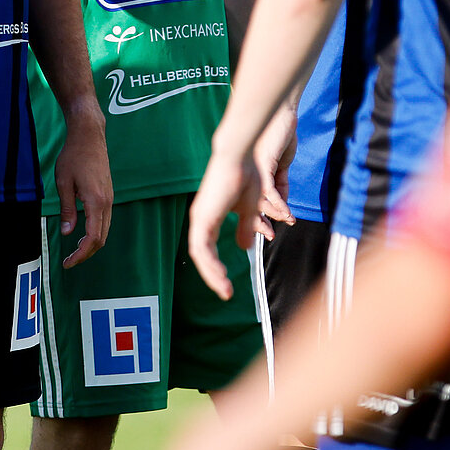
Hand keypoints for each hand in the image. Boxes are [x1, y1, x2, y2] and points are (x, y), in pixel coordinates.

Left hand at [54, 102, 112, 267]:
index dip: (81, 254)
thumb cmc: (73, 157)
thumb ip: (67, 209)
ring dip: (91, 243)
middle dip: (86, 253)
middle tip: (69, 261)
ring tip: (74, 250)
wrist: (89, 136)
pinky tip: (82, 232)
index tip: (68, 263)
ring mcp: (110, 198)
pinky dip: (95, 232)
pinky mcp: (108, 194)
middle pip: (102, 238)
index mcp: (96, 201)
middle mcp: (107, 202)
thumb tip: (68, 233)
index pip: (93, 237)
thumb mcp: (63, 183)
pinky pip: (105, 220)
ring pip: (105, 230)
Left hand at [187, 138, 260, 298]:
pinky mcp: (202, 217)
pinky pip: (201, 248)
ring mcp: (199, 218)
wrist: (241, 157)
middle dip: (213, 275)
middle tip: (226, 292)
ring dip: (212, 274)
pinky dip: (210, 264)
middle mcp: (201, 218)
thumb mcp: (249, 209)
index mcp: (210, 216)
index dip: (216, 266)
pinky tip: (221, 276)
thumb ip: (246, 228)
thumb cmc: (246, 176)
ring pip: (200, 255)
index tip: (228, 282)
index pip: (208, 248)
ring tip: (225, 290)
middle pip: (202, 255)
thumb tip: (245, 247)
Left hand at [252, 105, 297, 239]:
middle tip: (270, 236)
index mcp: (248, 175)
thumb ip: (280, 185)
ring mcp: (253, 170)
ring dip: (274, 214)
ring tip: (287, 221)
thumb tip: (282, 205)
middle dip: (259, 223)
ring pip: (259, 201)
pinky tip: (286, 212)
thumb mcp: (281, 166)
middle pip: (249, 206)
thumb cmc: (280, 136)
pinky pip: (269, 191)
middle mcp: (247, 174)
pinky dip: (279, 203)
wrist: (282, 114)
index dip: (256, 220)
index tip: (268, 232)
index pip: (248, 204)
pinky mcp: (263, 165)